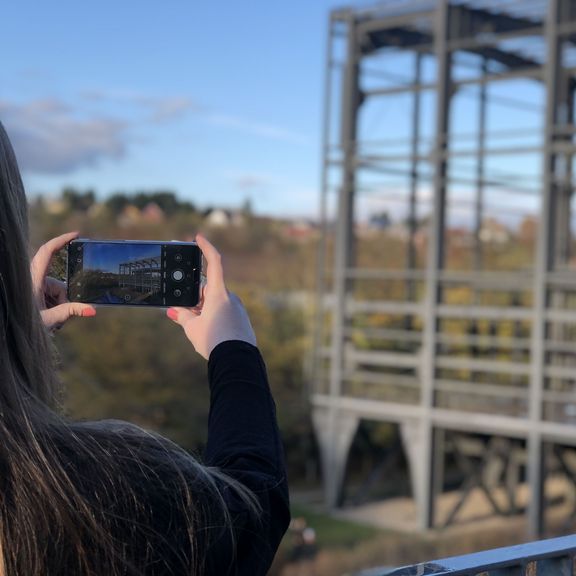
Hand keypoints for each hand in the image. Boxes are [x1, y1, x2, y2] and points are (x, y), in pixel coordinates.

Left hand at [31, 231, 95, 331]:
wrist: (10, 333)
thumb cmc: (25, 324)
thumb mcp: (50, 318)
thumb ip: (71, 312)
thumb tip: (92, 310)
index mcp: (33, 279)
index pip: (47, 252)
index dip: (61, 240)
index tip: (76, 235)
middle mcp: (33, 281)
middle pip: (58, 284)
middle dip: (64, 300)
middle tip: (61, 319)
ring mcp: (34, 289)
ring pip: (57, 293)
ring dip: (59, 307)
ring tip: (53, 323)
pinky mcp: (35, 296)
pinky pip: (52, 298)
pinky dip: (55, 308)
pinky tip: (51, 320)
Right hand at [166, 234, 256, 358]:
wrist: (237, 361)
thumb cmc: (214, 341)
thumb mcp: (192, 328)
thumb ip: (183, 316)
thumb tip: (174, 311)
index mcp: (218, 293)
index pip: (213, 262)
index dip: (206, 248)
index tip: (198, 237)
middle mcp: (230, 298)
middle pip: (208, 289)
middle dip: (194, 296)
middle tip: (181, 306)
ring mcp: (237, 309)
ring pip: (215, 303)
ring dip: (202, 309)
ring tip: (193, 325)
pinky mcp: (242, 321)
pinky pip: (224, 313)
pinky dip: (212, 317)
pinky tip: (207, 332)